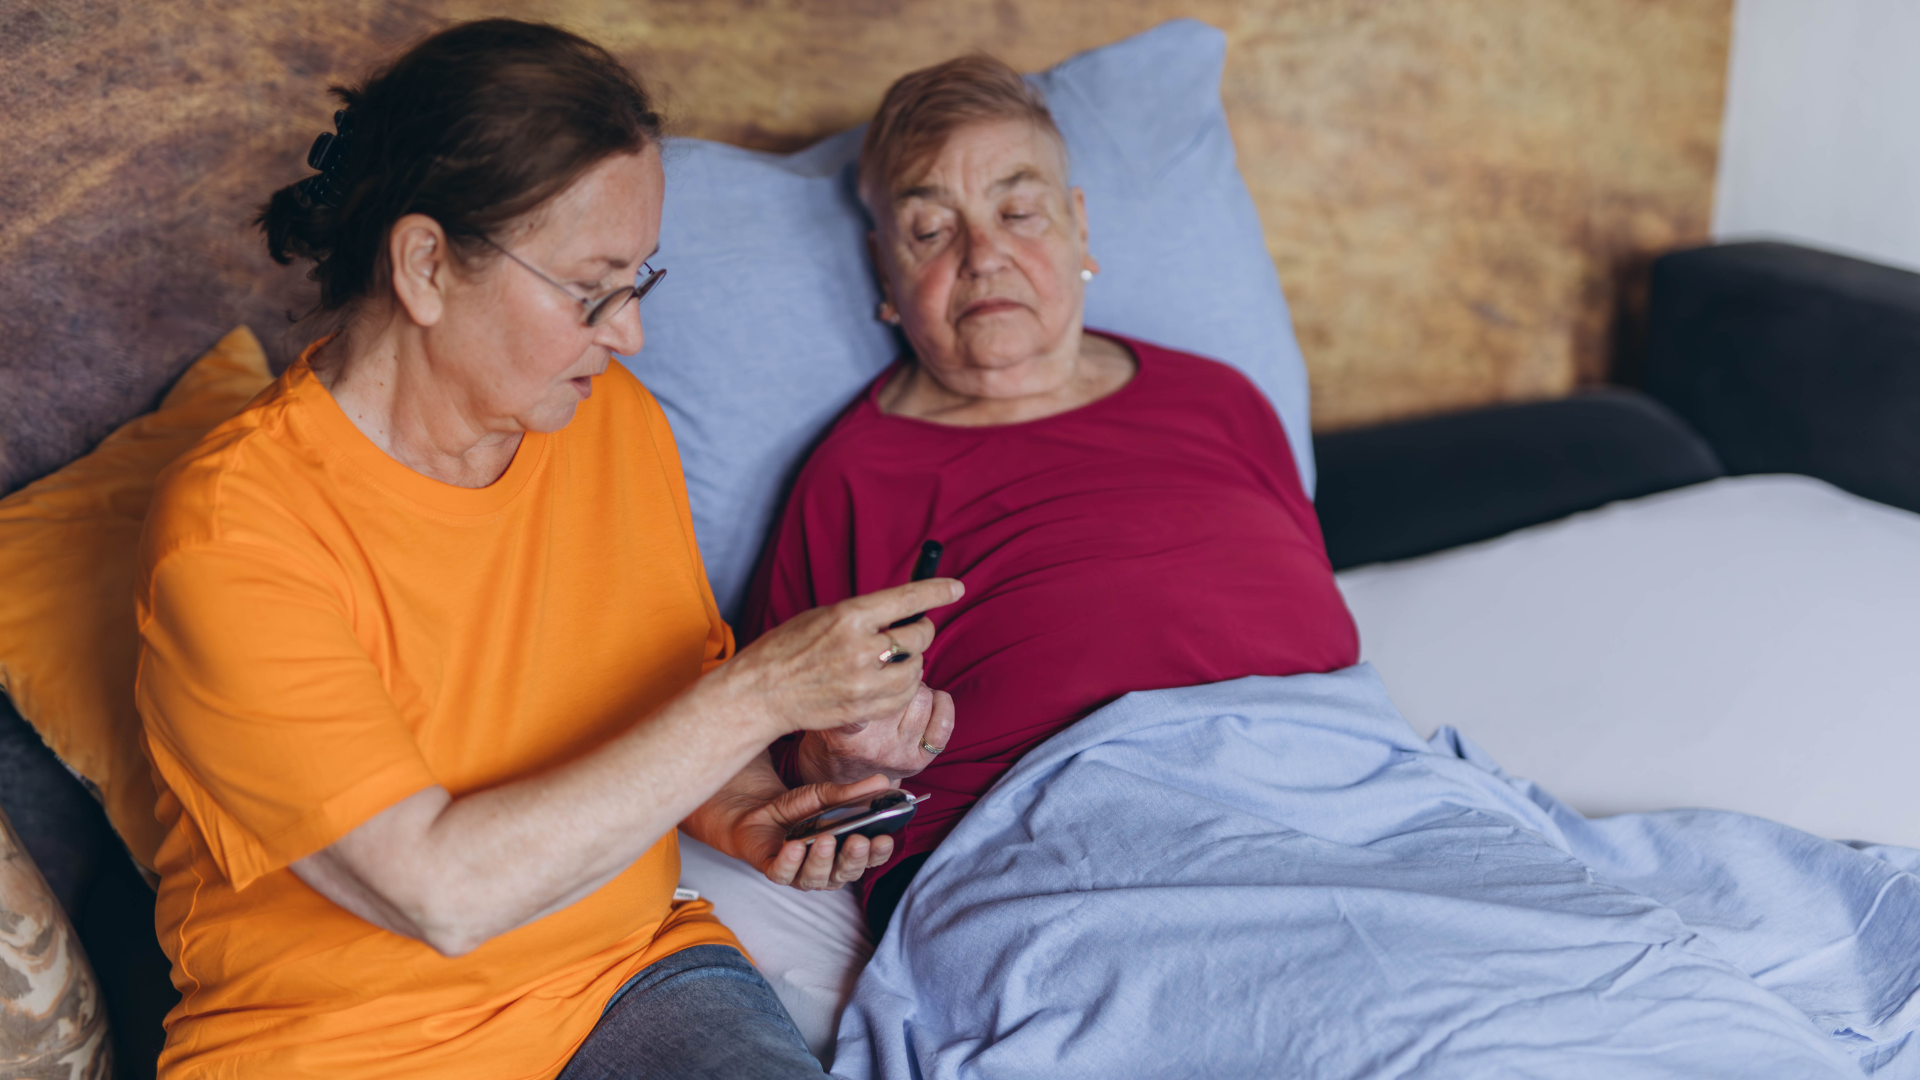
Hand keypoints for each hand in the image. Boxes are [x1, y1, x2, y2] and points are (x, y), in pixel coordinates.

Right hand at [711, 578, 963, 740]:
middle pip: (919, 636)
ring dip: (913, 661)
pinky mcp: (863, 709)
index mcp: (848, 615)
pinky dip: (904, 687)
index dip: (937, 591)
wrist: (760, 692)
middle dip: (922, 630)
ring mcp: (863, 683)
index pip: (907, 599)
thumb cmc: (788, 648)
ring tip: (895, 657)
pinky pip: (903, 696)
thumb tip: (904, 614)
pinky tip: (888, 680)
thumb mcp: (824, 617)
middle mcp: (860, 649)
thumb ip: (864, 616)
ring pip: (916, 668)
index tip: (956, 587)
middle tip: (914, 629)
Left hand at [722, 774, 899, 890]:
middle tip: (858, 841)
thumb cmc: (799, 809)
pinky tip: (795, 846)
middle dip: (853, 858)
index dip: (878, 853)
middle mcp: (828, 870)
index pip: (869, 859)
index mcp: (846, 853)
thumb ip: (852, 793)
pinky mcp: (775, 872)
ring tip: (825, 839)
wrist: (760, 812)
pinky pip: (783, 874)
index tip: (884, 838)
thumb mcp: (825, 796)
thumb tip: (882, 782)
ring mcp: (801, 874)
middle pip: (845, 873)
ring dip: (822, 860)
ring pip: (815, 878)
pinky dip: (790, 863)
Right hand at [797, 684, 954, 785]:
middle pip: (897, 685)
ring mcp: (897, 754)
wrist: (843, 777)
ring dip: (916, 688)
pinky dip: (941, 703)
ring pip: (922, 696)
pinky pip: (944, 722)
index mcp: (842, 733)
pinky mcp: (919, 761)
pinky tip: (930, 701)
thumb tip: (877, 656)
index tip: (867, 669)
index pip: (856, 709)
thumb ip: (838, 691)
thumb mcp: (825, 713)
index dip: (866, 685)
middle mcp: (871, 746)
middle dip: (896, 676)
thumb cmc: (836, 733)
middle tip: (888, 680)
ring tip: (903, 693)